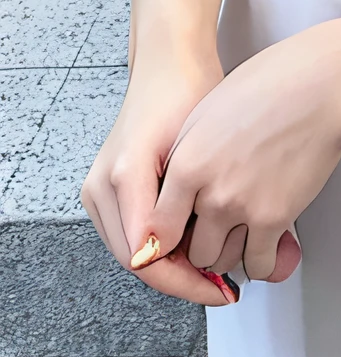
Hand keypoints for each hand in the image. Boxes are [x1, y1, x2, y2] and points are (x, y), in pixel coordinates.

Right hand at [82, 52, 232, 306]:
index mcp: (123, 178)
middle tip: (224, 287)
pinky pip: (134, 235)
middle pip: (138, 262)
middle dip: (182, 280)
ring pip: (136, 253)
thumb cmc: (186, 94)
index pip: (146, 258)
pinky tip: (198, 245)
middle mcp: (102, 189)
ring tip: (216, 269)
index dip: (185, 282)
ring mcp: (100, 191)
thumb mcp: (196, 148)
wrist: (168, 66)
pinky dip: (166, 248)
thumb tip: (191, 254)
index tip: (220, 290)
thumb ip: (188, 200)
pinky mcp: (109, 191)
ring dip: (174, 267)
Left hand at [141, 29, 340, 281]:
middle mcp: (209, 193)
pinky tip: (261, 246)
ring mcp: (243, 209)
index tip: (174, 243)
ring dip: (228, 255)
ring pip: (221, 262)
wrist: (318, 89)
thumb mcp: (205, 115)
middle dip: (201, 248)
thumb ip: (186, 158)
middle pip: (192, 250)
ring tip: (238, 238)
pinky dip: (258, 262)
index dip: (165, 242)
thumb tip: (178, 187)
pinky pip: (258, 263)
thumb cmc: (268, 88)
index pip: (157, 230)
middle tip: (213, 237)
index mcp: (186, 165)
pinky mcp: (276, 218)